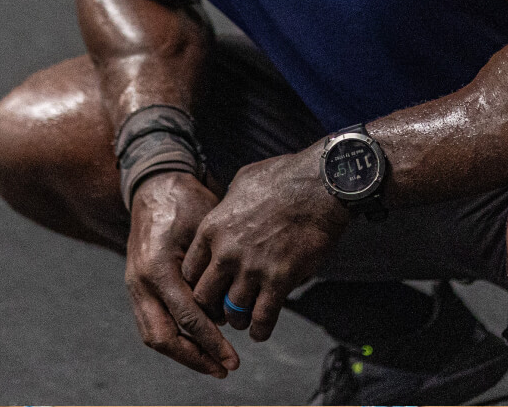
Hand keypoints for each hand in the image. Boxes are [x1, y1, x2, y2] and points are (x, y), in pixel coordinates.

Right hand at [125, 172, 239, 377]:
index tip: (233, 358)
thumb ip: (213, 269)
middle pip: (162, 337)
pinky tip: (199, 345)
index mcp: (158, 267)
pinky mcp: (137, 288)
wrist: (156, 186)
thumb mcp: (206, 227)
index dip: (211, 342)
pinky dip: (173, 339)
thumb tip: (230, 310)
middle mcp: (140, 281)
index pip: (186, 317)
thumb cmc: (187, 202)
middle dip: (194, 358)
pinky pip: (151, 323)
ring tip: (214, 365)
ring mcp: (134, 286)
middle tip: (224, 369)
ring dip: (183, 354)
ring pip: (153, 336)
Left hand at [181, 145, 349, 341]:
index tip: (209, 287)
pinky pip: (263, 318)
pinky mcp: (279, 280)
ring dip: (238, 319)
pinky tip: (261, 330)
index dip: (198, 283)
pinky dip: (260, 330)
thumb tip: (227, 210)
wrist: (318, 184)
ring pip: (232, 312)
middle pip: (204, 297)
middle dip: (212, 307)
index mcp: (213, 228)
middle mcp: (226, 252)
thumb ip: (228, 204)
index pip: (189, 271)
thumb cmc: (283, 177)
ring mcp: (252, 268)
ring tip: (244, 319)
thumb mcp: (242, 182)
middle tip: (223, 308)